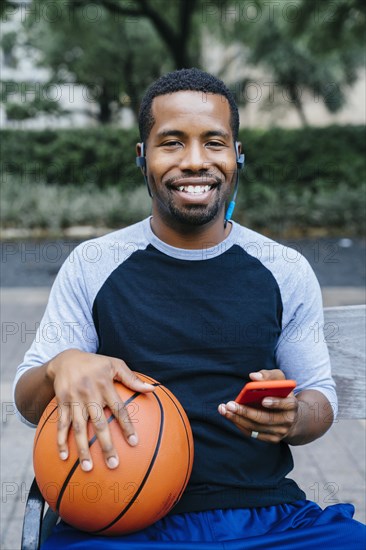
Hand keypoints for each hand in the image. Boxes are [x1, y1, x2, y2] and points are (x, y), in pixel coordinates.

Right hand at [46, 349, 154, 470]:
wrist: (66, 359)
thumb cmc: (96, 364)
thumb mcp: (115, 364)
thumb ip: (132, 379)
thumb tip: (153, 389)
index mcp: (105, 385)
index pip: (119, 409)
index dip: (126, 426)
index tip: (134, 443)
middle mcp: (90, 394)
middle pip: (99, 423)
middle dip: (106, 445)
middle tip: (113, 464)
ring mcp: (74, 400)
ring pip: (79, 427)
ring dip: (83, 449)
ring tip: (88, 468)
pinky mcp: (62, 404)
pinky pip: (61, 424)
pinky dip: (61, 441)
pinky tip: (64, 457)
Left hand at [218, 369, 298, 442]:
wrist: (290, 415)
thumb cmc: (281, 393)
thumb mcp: (279, 380)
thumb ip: (268, 376)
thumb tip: (253, 377)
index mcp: (292, 404)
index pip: (287, 404)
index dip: (276, 402)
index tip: (263, 400)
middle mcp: (288, 421)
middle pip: (266, 418)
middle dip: (246, 412)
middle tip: (229, 404)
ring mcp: (280, 432)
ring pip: (256, 427)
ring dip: (238, 419)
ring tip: (224, 409)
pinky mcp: (271, 439)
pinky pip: (253, 434)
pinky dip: (240, 424)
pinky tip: (230, 416)